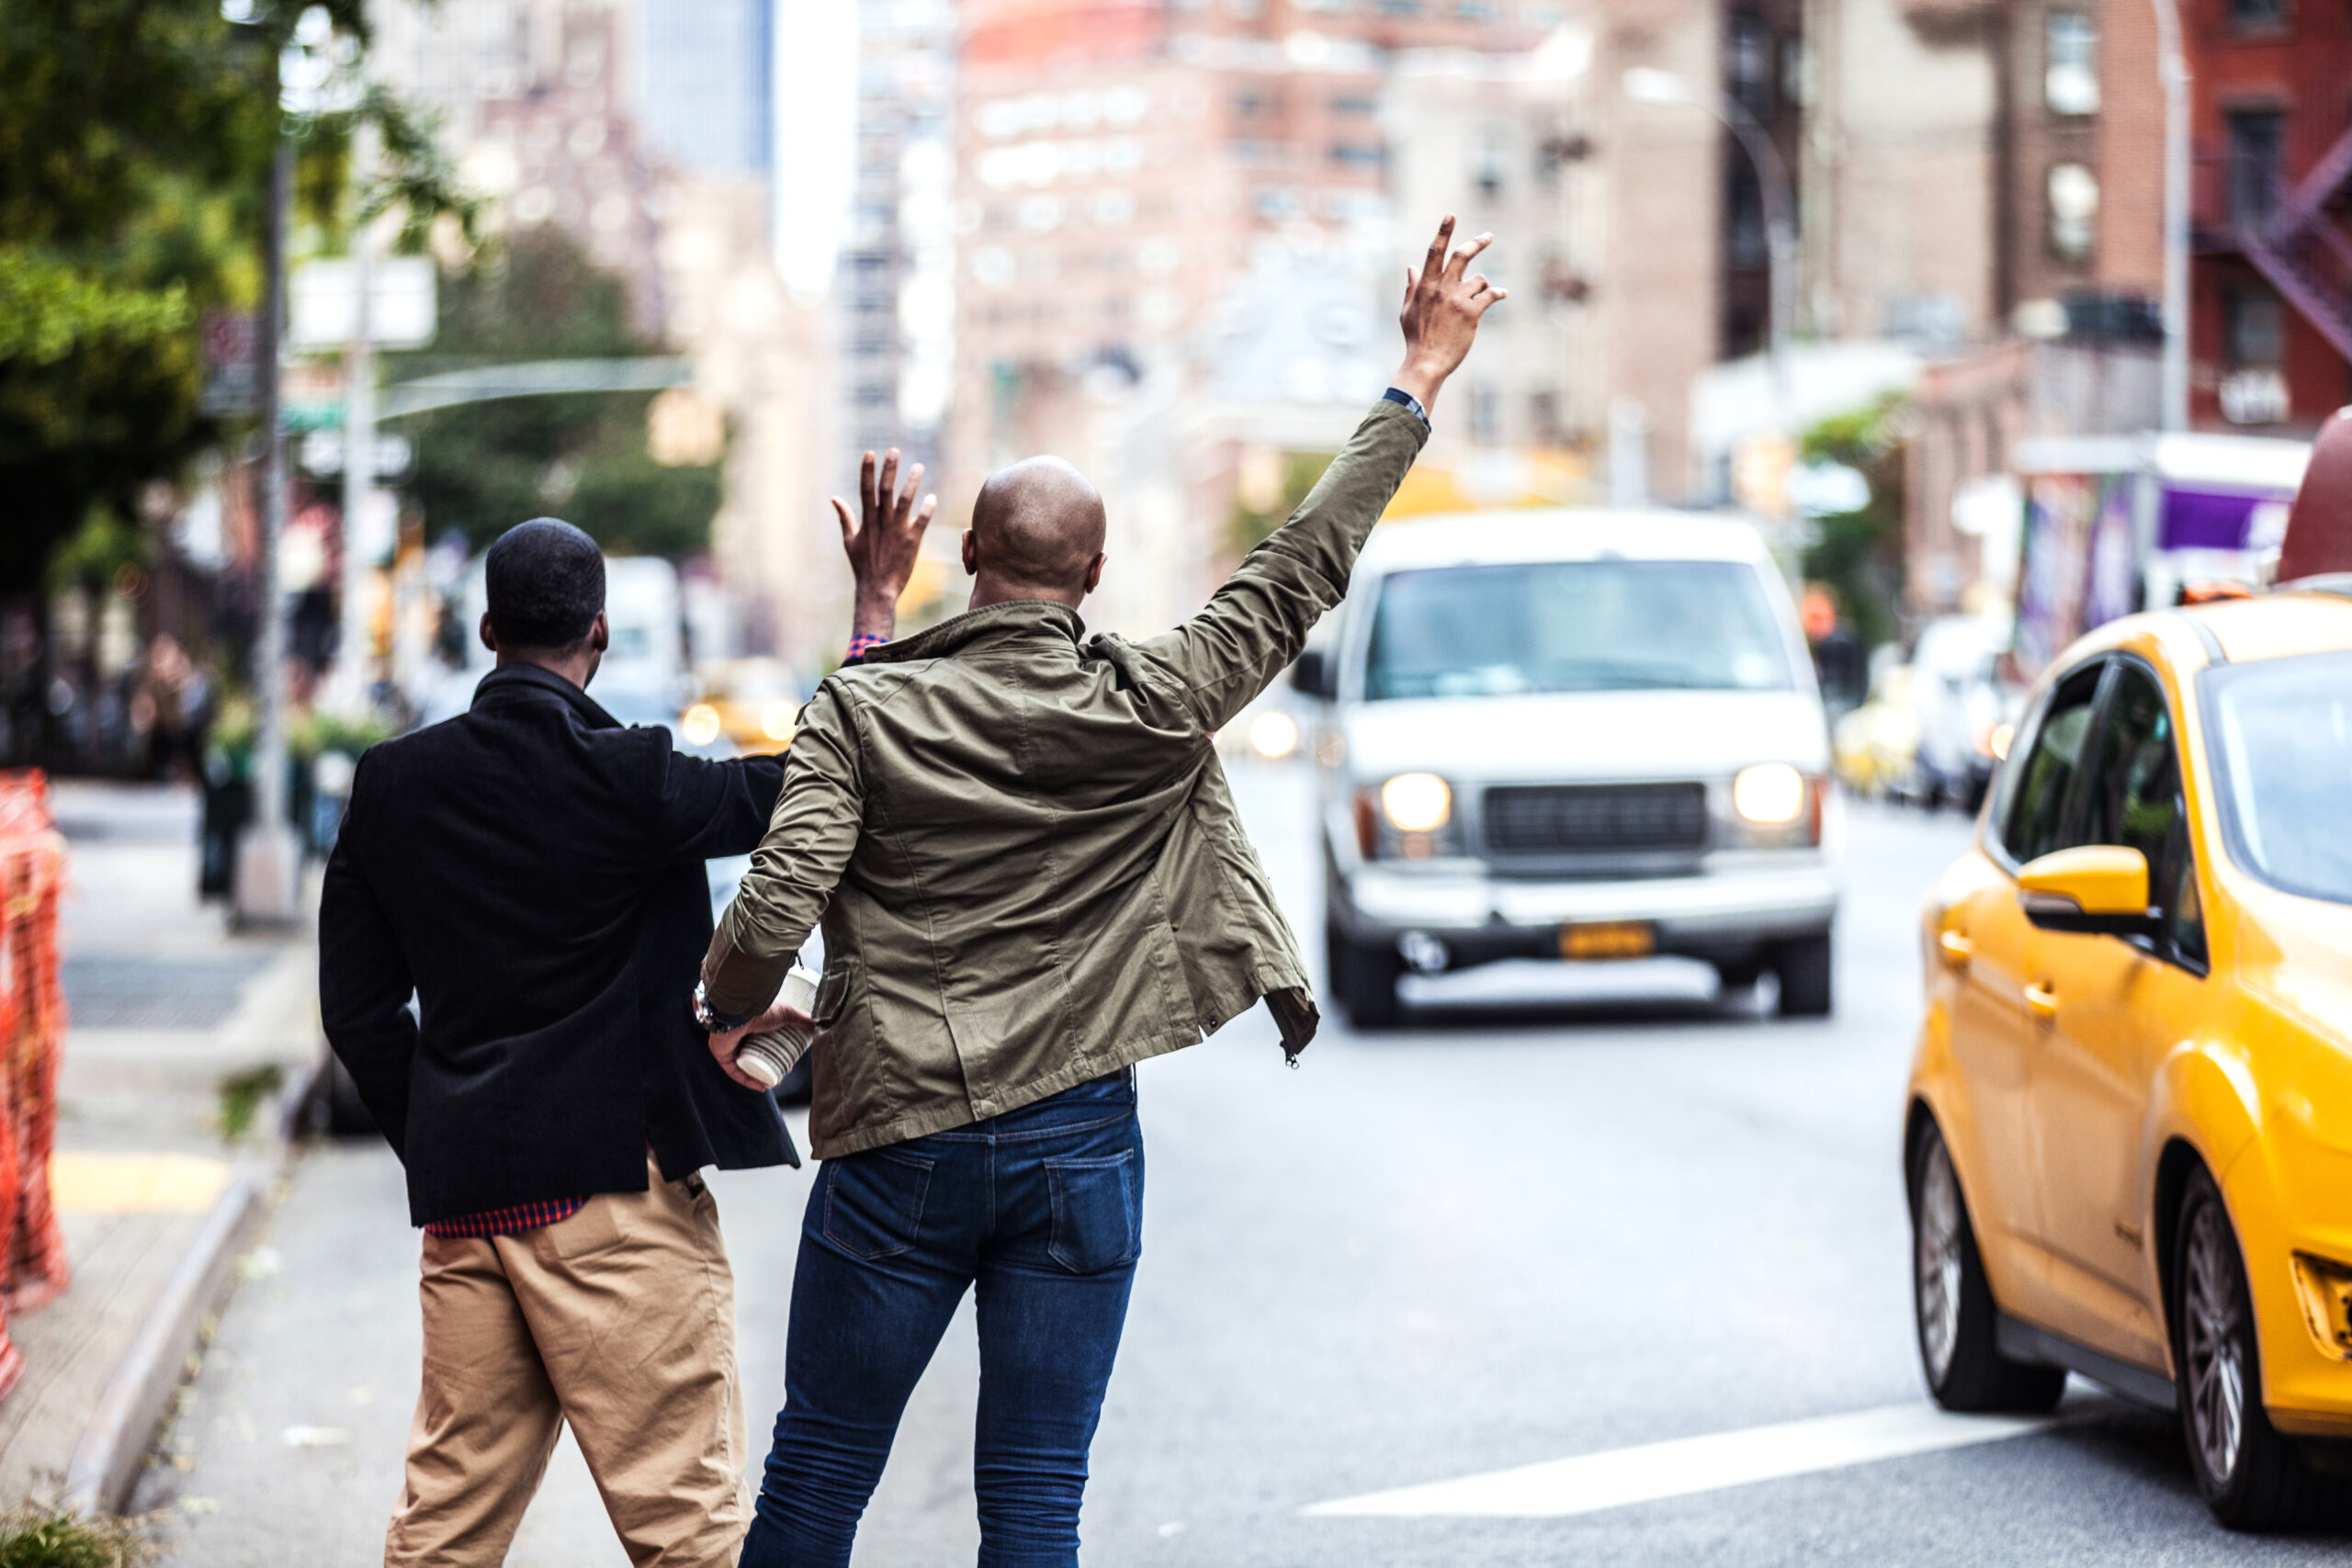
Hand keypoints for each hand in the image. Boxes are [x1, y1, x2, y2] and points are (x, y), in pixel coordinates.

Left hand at [707, 997, 813, 1091]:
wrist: (739, 1009)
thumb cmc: (762, 1009)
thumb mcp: (788, 1013)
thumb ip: (804, 1019)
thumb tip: (819, 1027)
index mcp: (753, 1023)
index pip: (764, 1042)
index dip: (775, 1055)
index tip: (788, 1063)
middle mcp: (740, 1034)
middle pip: (755, 1056)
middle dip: (768, 1068)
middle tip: (782, 1075)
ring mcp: (729, 1045)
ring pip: (744, 1065)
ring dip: (758, 1077)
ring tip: (773, 1084)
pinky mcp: (721, 1054)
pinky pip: (734, 1071)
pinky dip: (747, 1080)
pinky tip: (761, 1086)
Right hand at [835, 449, 937, 643]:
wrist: (877, 590)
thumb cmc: (863, 566)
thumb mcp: (849, 541)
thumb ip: (845, 517)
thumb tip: (834, 498)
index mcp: (867, 521)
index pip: (865, 490)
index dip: (867, 471)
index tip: (869, 453)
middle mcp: (882, 523)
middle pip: (885, 490)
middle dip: (889, 469)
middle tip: (894, 451)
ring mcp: (897, 531)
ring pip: (905, 501)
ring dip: (911, 482)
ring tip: (918, 466)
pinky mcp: (912, 541)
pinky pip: (922, 521)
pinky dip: (927, 509)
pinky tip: (932, 497)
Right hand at [1392, 215, 1505, 416]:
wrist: (1427, 362)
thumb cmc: (1416, 339)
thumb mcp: (1407, 311)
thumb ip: (1412, 287)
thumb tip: (1412, 267)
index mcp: (1426, 286)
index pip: (1435, 252)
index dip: (1443, 231)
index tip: (1451, 215)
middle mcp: (1442, 288)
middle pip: (1462, 256)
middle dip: (1478, 243)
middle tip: (1489, 236)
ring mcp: (1458, 300)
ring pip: (1479, 279)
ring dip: (1483, 285)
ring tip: (1482, 296)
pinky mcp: (1472, 313)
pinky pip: (1491, 295)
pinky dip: (1498, 293)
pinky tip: (1502, 294)